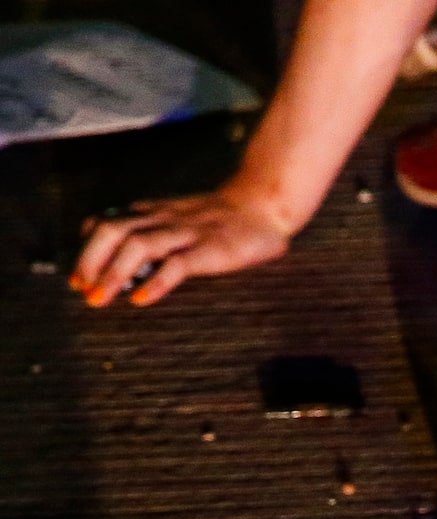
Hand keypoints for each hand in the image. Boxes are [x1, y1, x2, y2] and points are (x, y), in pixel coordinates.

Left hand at [70, 187, 298, 308]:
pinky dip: (156, 283)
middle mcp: (162, 219)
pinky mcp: (210, 249)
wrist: (263, 205)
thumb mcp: (180, 218)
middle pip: (112, 231)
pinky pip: (177, 265)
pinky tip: (142, 299)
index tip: (77, 277)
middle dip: (89, 260)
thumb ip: (155, 231)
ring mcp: (186, 233)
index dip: (86, 248)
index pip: (106, 222)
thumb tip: (130, 264)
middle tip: (81, 289)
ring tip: (100, 298)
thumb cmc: (224, 220)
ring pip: (138, 246)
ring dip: (113, 273)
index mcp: (153, 212)